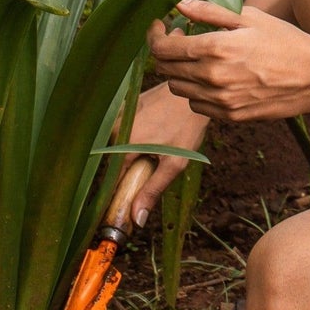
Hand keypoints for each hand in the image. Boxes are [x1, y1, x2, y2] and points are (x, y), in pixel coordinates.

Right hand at [125, 82, 209, 226]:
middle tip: (157, 158)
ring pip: (121, 144)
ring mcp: (118, 114)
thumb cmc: (187, 126)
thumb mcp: (175, 162)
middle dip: (133, 167)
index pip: (112, 179)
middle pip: (116, 161)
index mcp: (122, 145)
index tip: (130, 199)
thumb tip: (137, 219)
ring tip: (160, 138)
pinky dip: (137, 132)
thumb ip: (153, 190)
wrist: (196, 90)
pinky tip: (157, 125)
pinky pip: (126, 127)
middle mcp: (114, 128)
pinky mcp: (125, 104)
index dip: (122, 191)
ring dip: (135, 148)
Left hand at [147, 0, 309, 122]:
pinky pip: (197, 105)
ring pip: (178, 89)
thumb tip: (178, 4)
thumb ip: (210, 11)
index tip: (159, 26)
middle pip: (166, 69)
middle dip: (166, 52)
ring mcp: (220, 100)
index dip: (154, 36)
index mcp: (215, 48)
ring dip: (180, 72)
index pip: (163, 48)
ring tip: (199, 58)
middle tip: (180, 38)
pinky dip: (197, 91)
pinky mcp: (229, 115)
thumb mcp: (250, 17)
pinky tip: (215, 78)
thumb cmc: (285, 41)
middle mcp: (212, 78)